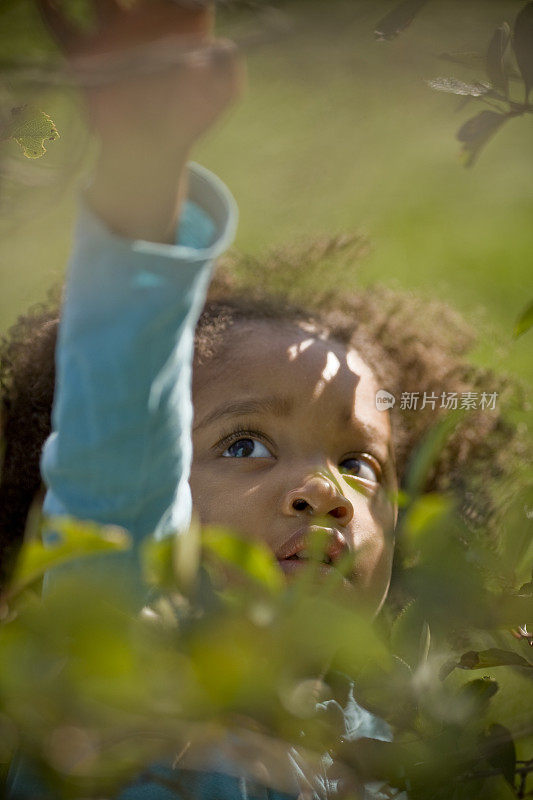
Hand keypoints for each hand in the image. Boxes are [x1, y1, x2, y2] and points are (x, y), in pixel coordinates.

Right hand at [38, 1, 242, 240]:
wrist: (152, 147)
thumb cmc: (192, 116)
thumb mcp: (223, 93)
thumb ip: (228, 68)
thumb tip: (220, 46)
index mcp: (180, 20)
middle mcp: (144, 18)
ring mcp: (113, 33)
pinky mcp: (85, 55)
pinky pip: (60, 26)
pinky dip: (49, 10)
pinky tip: (46, 2)